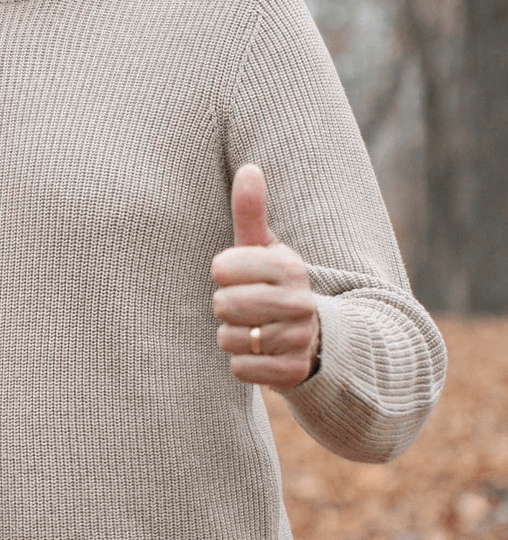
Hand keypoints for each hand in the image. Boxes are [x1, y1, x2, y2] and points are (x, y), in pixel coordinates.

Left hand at [211, 164, 320, 388]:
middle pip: (222, 305)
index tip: (241, 276)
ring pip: (229, 339)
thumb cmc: (275, 285)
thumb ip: (251, 212)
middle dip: (225, 308)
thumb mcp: (265, 248)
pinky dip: (243, 364)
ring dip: (233, 337)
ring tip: (256, 329)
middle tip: (247, 306)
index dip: (222, 274)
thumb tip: (249, 167)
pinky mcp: (293, 373)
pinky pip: (240, 370)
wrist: (319, 338)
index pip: (221, 269)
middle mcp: (299, 303)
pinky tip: (262, 354)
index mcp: (289, 267)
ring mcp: (299, 339)